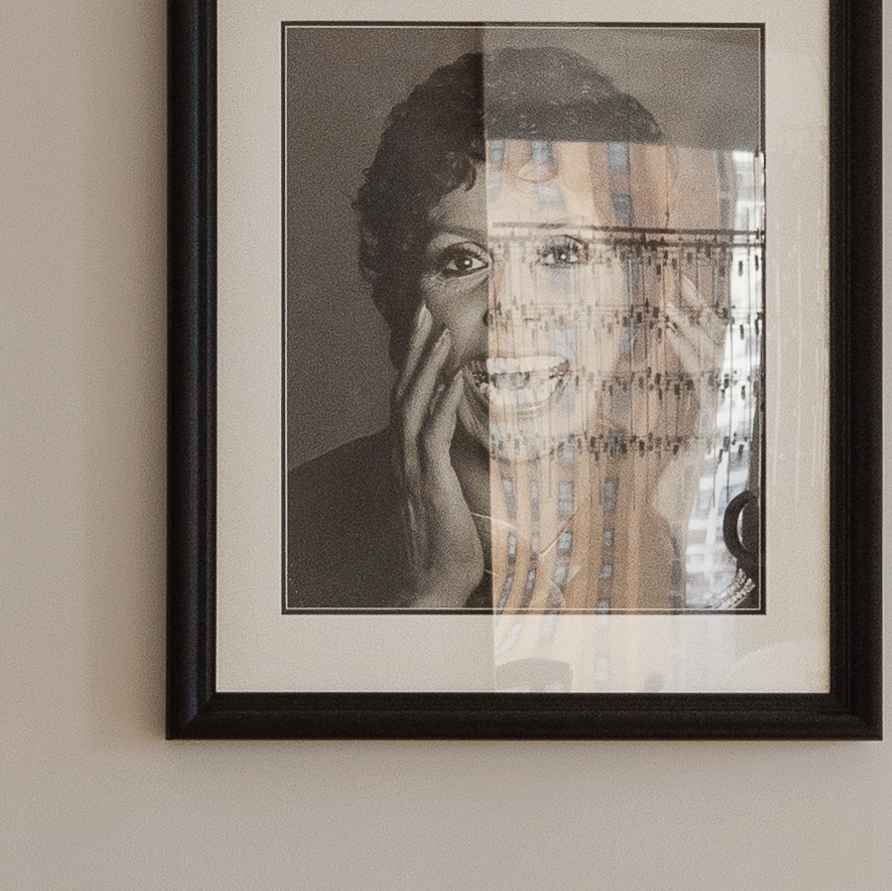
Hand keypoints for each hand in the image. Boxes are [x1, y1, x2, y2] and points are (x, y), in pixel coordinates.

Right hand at [391, 301, 484, 609]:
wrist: (432, 581)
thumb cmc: (448, 542)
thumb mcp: (453, 495)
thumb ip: (462, 466)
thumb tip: (489, 445)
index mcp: (408, 455)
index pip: (407, 396)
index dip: (415, 360)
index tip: (427, 326)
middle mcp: (403, 455)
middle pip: (403, 388)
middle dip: (415, 347)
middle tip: (425, 309)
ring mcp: (412, 467)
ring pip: (412, 404)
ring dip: (426, 365)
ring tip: (440, 332)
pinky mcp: (427, 481)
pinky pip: (430, 435)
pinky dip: (439, 404)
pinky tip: (450, 381)